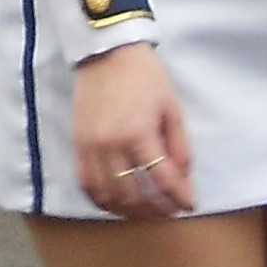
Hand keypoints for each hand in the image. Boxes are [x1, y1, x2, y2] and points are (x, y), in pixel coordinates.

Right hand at [72, 41, 193, 218]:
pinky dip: (102, 200)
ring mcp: (91, 148)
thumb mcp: (171, 108)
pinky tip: (117, 203)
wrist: (107, 54)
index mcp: (139, 134)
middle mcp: (112, 146)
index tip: (189, 205)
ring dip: (129, 210)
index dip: (178, 196)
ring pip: (108, 195)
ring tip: (146, 212)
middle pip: (134, 194)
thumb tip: (183, 176)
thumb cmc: (145, 77)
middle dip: (155, 209)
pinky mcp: (77, 146)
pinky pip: (86, 184)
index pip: (162, 179)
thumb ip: (178, 145)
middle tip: (169, 210)